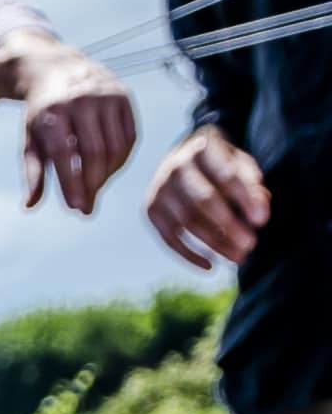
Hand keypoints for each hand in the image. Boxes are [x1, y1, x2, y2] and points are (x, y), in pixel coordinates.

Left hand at [10, 51, 135, 215]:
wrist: (60, 71)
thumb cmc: (42, 115)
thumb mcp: (30, 140)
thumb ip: (32, 173)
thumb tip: (30, 206)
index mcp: (52, 113)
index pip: (64, 155)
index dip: (72, 183)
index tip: (77, 208)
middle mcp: (81, 101)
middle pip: (94, 153)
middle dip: (92, 184)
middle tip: (86, 207)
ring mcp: (106, 97)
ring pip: (115, 147)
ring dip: (107, 175)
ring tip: (94, 189)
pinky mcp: (124, 97)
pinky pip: (129, 137)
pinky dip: (121, 160)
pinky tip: (108, 170)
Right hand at [145, 125, 269, 269]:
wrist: (182, 158)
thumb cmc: (220, 164)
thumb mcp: (239, 164)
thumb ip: (251, 184)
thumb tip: (259, 215)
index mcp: (202, 148)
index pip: (226, 176)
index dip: (244, 199)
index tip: (262, 221)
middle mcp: (175, 168)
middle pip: (203, 202)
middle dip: (228, 226)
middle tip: (250, 245)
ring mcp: (159, 190)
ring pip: (187, 223)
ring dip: (214, 244)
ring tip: (238, 258)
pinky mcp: (151, 210)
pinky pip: (169, 238)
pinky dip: (189, 255)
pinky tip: (211, 266)